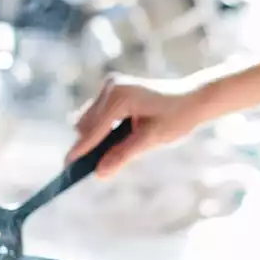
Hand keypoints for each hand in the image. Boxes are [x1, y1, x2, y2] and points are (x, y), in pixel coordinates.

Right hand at [66, 73, 214, 176]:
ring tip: (112, 152)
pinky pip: (97, 113)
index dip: (81, 151)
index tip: (66, 168)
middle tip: (95, 168)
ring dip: (96, 136)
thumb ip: (123, 155)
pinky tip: (117, 138)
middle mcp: (111, 87)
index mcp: (120, 97)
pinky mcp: (113, 89)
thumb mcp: (151, 139)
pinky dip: (102, 128)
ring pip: (89, 119)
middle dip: (89, 145)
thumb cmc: (176, 117)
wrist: (192, 98)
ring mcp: (111, 86)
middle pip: (85, 124)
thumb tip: (99, 173)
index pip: (94, 130)